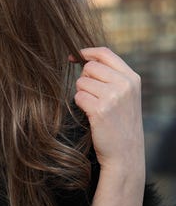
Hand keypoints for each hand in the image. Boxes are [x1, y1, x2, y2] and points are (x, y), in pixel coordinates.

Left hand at [72, 47, 143, 171]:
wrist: (125, 153)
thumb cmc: (120, 123)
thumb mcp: (125, 95)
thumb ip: (112, 77)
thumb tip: (85, 60)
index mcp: (132, 78)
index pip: (105, 53)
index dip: (86, 52)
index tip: (74, 56)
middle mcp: (125, 84)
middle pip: (89, 67)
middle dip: (84, 80)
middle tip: (92, 97)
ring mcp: (113, 96)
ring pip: (81, 82)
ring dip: (82, 94)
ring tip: (94, 107)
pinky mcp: (100, 109)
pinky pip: (78, 97)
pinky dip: (80, 105)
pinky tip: (91, 115)